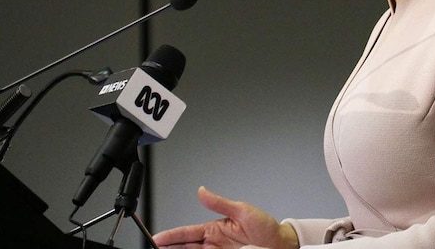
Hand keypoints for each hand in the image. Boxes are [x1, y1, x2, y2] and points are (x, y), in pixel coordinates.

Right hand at [152, 186, 297, 248]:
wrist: (280, 244)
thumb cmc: (265, 227)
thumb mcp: (242, 210)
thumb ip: (219, 203)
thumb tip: (202, 190)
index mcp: (215, 228)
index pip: (187, 232)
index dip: (171, 236)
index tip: (157, 238)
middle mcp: (213, 242)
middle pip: (184, 246)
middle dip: (168, 247)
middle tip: (153, 247)